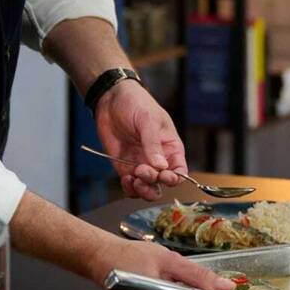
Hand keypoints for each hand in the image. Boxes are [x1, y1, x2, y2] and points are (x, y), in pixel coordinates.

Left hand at [96, 80, 187, 200]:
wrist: (111, 98)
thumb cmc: (136, 103)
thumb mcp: (148, 119)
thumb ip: (153, 143)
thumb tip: (160, 167)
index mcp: (171, 147)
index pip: (179, 171)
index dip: (173, 178)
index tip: (163, 175)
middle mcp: (158, 160)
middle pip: (162, 184)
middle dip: (153, 183)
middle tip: (141, 171)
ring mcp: (141, 164)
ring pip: (147, 189)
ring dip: (142, 190)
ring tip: (132, 179)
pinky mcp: (125, 167)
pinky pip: (131, 186)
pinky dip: (129, 189)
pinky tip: (125, 179)